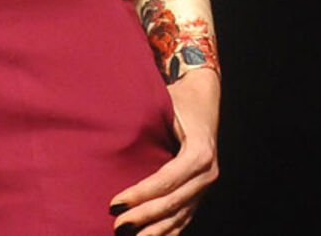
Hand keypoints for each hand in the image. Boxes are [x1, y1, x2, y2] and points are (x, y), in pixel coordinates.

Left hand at [110, 66, 219, 235]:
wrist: (203, 98)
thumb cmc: (179, 102)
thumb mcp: (166, 106)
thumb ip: (148, 125)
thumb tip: (112, 139)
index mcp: (200, 151)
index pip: (166, 180)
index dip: (140, 195)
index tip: (114, 203)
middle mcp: (208, 172)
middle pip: (173, 202)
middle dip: (143, 216)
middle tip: (117, 225)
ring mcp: (206, 185)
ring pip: (179, 215)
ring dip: (154, 229)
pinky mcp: (201, 193)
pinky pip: (184, 218)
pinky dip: (168, 231)